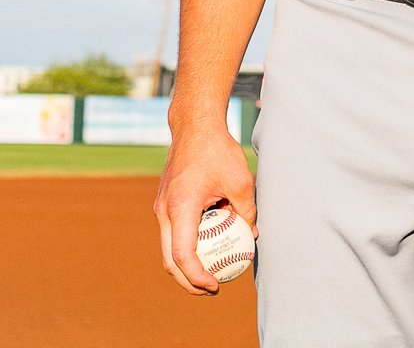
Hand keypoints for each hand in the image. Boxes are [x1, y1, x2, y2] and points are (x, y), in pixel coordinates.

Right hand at [154, 125, 256, 294]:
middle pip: (170, 260)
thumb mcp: (241, 180)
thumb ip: (247, 211)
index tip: (216, 286)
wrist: (195, 125)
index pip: (183, 255)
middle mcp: (165, 211)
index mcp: (180, 207)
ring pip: (169, 248)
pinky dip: (188, 243)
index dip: (198, 277)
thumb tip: (252, 235)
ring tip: (213, 270)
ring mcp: (162, 208)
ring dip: (188, 263)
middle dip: (188, 281)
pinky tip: (212, 241)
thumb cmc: (218, 150)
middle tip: (212, 288)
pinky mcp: (165, 203)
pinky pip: (174, 232)